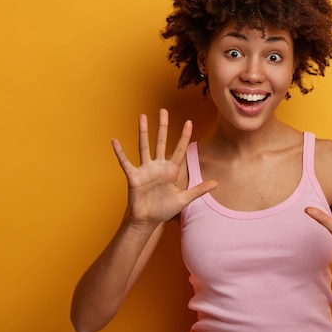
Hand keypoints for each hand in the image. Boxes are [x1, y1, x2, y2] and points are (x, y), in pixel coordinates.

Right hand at [111, 109, 217, 225]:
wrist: (148, 221)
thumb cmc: (164, 209)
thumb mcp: (184, 199)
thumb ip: (199, 190)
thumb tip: (217, 184)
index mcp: (171, 170)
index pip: (180, 149)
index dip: (184, 136)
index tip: (189, 122)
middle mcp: (158, 166)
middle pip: (161, 141)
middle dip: (162, 126)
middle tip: (163, 110)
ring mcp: (145, 170)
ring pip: (144, 146)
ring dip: (143, 131)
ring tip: (142, 116)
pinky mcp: (133, 176)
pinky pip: (125, 162)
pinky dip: (120, 152)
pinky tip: (115, 141)